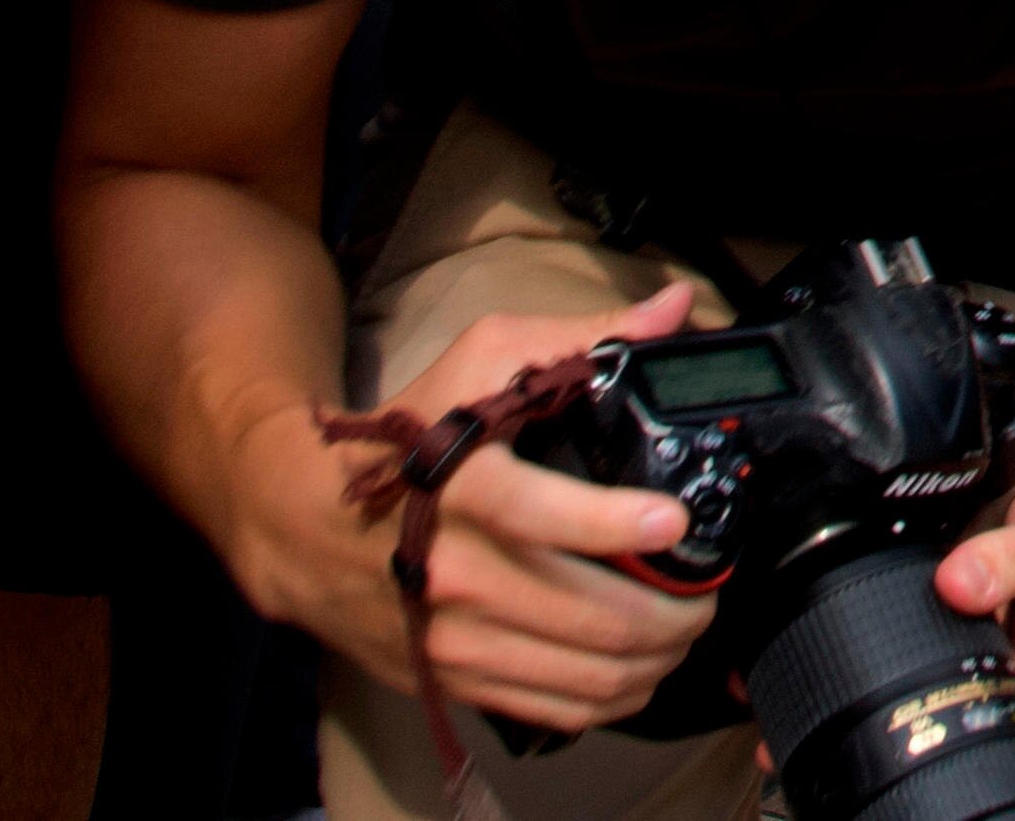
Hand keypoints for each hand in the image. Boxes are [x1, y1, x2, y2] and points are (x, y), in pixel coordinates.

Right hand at [265, 282, 716, 728]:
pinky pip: (553, 707)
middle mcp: (457, 570)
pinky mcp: (453, 675)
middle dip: (673, 612)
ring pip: (583, 674)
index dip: (618, 525)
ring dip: (656, 659)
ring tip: (688, 628)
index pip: (542, 515)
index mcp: (463, 484)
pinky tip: (642, 669)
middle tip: (709, 592)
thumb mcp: (484, 360)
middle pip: (589, 615)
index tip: (675, 520)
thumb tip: (675, 308)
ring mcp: (455, 635)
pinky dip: (614, 697)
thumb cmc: (412, 434)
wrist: (305, 520)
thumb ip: (585, 337)